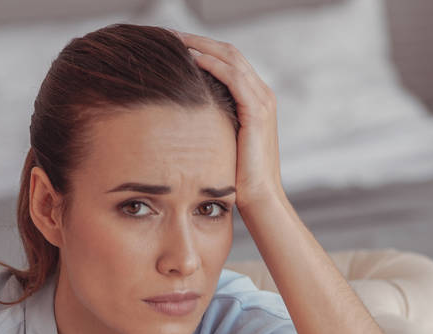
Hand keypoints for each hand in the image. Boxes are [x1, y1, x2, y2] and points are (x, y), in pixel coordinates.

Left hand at [177, 31, 283, 212]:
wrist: (260, 200)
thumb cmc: (238, 180)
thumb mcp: (222, 144)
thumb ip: (212, 125)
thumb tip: (182, 119)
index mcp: (256, 99)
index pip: (228, 61)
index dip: (202, 48)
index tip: (174, 45)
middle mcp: (262, 95)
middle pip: (228, 52)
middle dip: (198, 41)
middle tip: (170, 35)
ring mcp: (262, 101)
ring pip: (230, 58)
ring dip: (201, 46)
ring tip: (175, 41)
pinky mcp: (257, 112)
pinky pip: (234, 77)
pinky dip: (212, 64)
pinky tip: (190, 59)